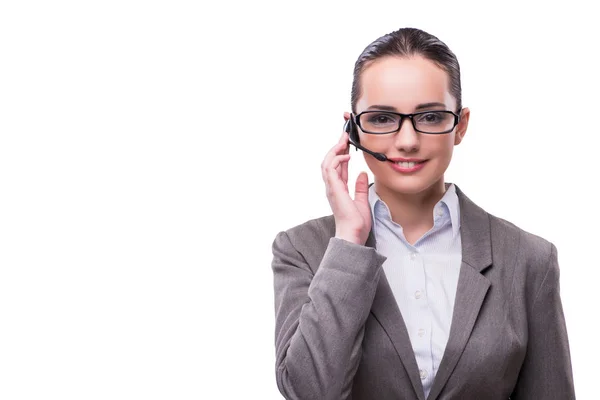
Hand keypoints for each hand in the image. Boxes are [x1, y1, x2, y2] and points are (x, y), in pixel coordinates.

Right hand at [321, 112, 371, 244]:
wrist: (353, 234)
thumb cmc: (356, 222)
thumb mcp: (362, 200)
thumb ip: (360, 187)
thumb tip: (362, 174)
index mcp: (338, 188)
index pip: (338, 166)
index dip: (342, 152)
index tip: (348, 142)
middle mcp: (332, 186)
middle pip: (330, 161)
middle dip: (337, 146)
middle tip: (345, 135)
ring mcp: (331, 187)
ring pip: (327, 162)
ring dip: (334, 150)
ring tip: (343, 140)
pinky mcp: (334, 189)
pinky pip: (330, 170)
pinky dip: (337, 160)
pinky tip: (346, 156)